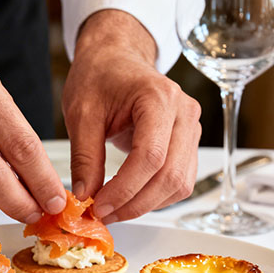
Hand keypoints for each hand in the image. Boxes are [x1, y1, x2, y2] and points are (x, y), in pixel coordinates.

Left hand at [63, 10, 201, 223]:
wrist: (116, 58)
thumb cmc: (99, 77)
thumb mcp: (81, 113)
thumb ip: (84, 156)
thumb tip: (85, 195)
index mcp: (159, 98)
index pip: (150, 156)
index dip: (125, 189)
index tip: (98, 205)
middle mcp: (184, 113)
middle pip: (171, 175)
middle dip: (136, 203)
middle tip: (104, 214)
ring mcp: (192, 128)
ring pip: (180, 183)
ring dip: (147, 204)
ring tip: (113, 209)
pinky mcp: (189, 143)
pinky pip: (180, 181)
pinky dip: (156, 197)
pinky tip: (129, 199)